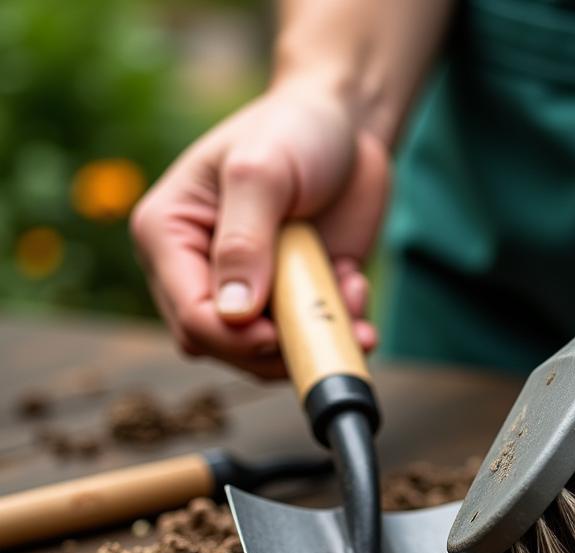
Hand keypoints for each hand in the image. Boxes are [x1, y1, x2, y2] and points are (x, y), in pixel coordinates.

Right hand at [131, 81, 389, 377]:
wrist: (346, 126)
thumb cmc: (293, 131)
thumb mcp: (262, 172)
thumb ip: (244, 242)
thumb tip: (235, 313)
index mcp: (169, 237)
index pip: (190, 317)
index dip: (234, 339)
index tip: (279, 333)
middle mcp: (200, 272)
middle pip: (225, 348)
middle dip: (279, 347)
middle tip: (327, 316)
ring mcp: (249, 290)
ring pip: (269, 355)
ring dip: (316, 338)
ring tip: (352, 290)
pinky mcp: (293, 299)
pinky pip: (310, 341)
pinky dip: (340, 329)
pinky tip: (357, 289)